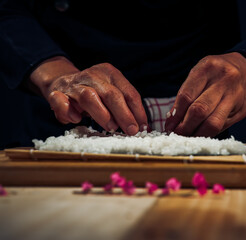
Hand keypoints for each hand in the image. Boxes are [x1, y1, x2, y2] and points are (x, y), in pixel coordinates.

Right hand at [30, 57, 147, 134]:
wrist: (61, 81)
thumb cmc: (94, 92)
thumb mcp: (111, 93)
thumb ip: (125, 106)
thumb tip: (142, 127)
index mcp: (110, 73)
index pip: (129, 92)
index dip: (138, 111)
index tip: (142, 127)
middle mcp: (93, 76)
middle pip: (111, 94)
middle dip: (123, 114)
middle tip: (131, 130)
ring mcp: (74, 84)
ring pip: (89, 97)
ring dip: (102, 114)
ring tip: (111, 127)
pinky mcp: (56, 93)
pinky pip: (60, 101)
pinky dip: (68, 111)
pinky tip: (76, 119)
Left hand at [164, 52, 245, 136]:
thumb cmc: (218, 73)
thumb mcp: (201, 73)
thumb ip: (188, 93)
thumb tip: (172, 119)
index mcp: (208, 68)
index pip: (186, 96)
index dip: (175, 115)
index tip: (169, 126)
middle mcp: (223, 80)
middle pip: (199, 110)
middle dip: (184, 127)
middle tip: (177, 134)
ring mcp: (235, 96)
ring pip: (212, 123)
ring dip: (197, 134)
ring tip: (188, 137)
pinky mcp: (242, 110)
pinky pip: (222, 126)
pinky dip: (208, 133)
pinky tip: (201, 134)